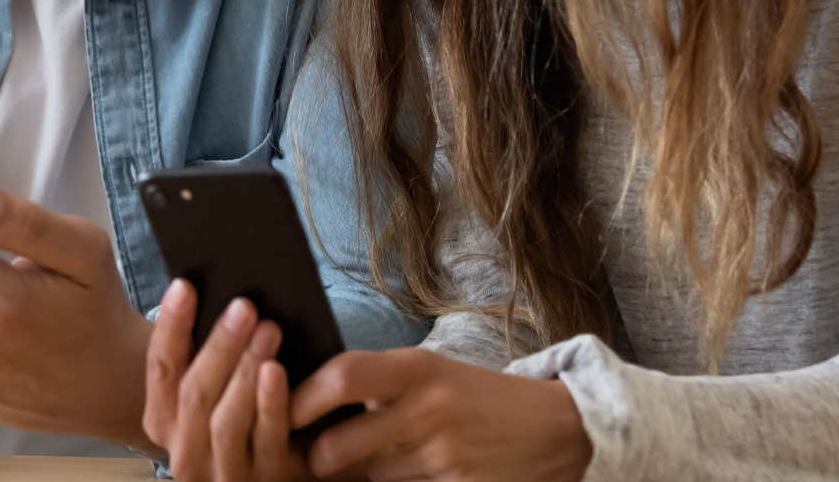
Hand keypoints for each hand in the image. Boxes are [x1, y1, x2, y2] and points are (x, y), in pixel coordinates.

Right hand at [143, 278, 312, 481]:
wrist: (267, 475)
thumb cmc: (241, 422)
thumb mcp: (212, 396)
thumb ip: (208, 360)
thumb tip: (221, 295)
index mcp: (163, 421)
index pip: (160, 368)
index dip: (172, 326)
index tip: (184, 286)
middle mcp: (184, 451)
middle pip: (194, 393)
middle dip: (219, 346)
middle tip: (244, 306)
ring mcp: (222, 472)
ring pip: (225, 420)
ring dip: (245, 371)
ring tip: (269, 330)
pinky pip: (265, 440)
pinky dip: (270, 404)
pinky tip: (276, 371)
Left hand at [291, 349, 591, 480]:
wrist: (557, 428)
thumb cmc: (480, 397)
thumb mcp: (433, 372)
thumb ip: (380, 382)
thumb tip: (311, 396)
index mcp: (418, 367)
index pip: (342, 376)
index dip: (302, 397)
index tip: (282, 410)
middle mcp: (428, 406)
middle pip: (339, 445)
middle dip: (319, 459)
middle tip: (311, 458)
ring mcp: (443, 453)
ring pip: (371, 477)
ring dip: (366, 476)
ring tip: (383, 460)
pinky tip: (418, 472)